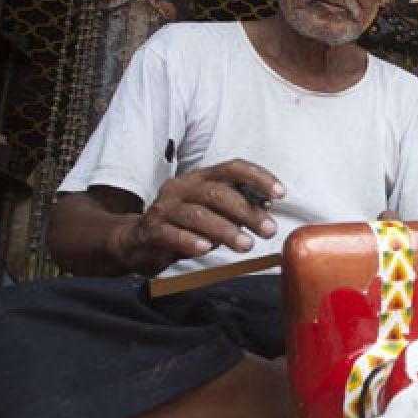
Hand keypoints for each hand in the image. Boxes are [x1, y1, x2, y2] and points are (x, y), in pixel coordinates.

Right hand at [110, 159, 284, 274]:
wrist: (137, 240)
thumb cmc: (183, 224)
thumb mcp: (213, 212)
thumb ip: (237, 207)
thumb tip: (266, 206)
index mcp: (201, 178)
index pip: (233, 168)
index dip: (258, 177)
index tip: (280, 194)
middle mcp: (183, 187)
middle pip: (218, 193)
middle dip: (247, 212)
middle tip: (268, 230)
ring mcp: (165, 208)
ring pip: (198, 215)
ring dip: (226, 230)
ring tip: (246, 245)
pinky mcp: (151, 230)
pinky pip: (171, 234)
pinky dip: (190, 241)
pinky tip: (205, 249)